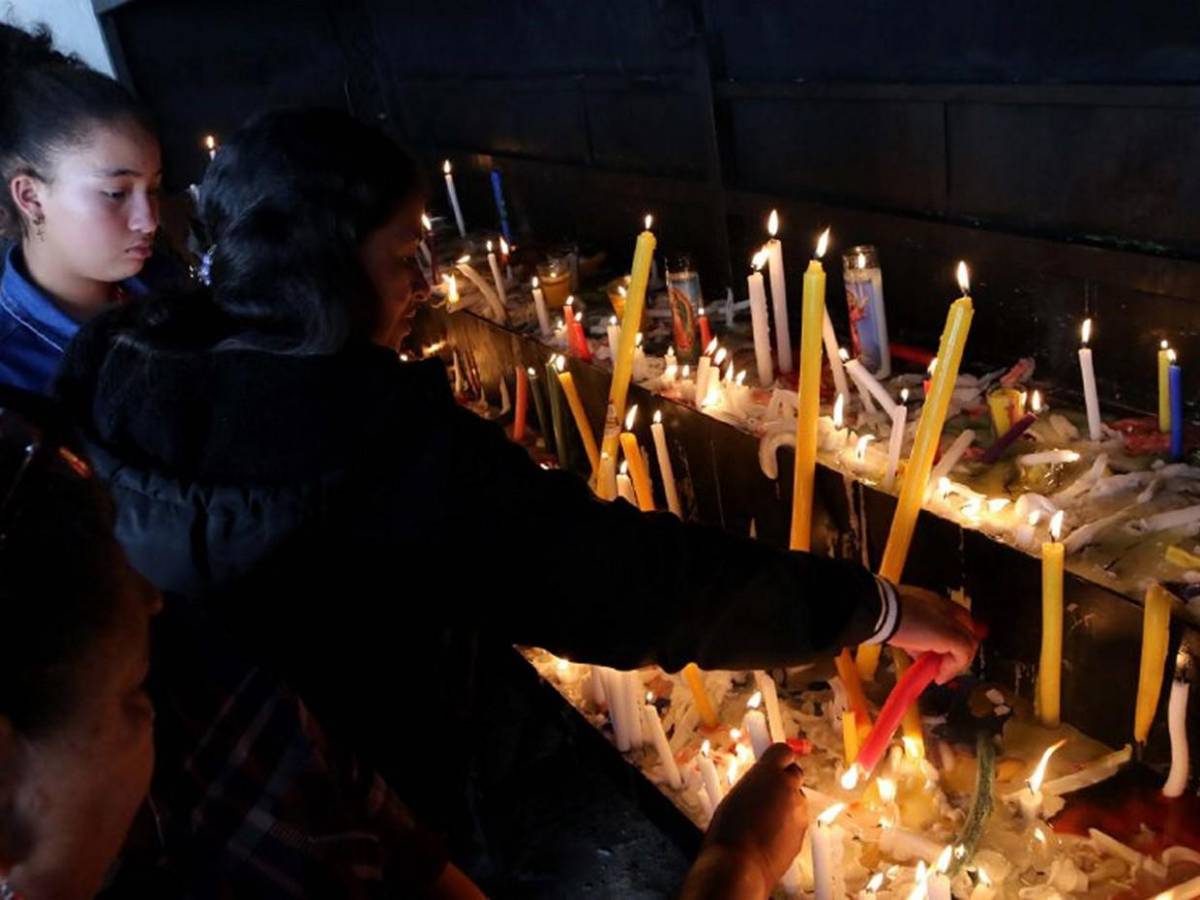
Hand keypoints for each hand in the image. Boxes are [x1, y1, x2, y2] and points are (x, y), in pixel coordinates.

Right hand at [686, 744, 807, 896]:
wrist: (739, 866)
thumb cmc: (728, 831)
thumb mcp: (735, 794)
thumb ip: (754, 783)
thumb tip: (761, 782)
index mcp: (769, 772)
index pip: (783, 751)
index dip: (778, 757)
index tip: (773, 760)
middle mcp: (788, 788)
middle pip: (794, 775)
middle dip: (783, 781)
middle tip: (766, 792)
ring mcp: (799, 811)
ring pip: (796, 800)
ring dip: (784, 805)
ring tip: (762, 821)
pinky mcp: (802, 833)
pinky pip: (796, 821)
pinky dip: (786, 825)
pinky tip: (767, 835)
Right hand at [888, 585, 979, 683]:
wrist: (882, 611)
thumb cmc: (885, 614)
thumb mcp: (904, 624)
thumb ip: (917, 636)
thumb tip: (918, 653)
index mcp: (936, 602)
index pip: (956, 621)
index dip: (951, 640)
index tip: (940, 656)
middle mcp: (948, 609)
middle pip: (966, 633)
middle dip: (956, 654)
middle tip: (941, 668)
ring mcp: (952, 622)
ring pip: (968, 645)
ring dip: (954, 664)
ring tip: (939, 675)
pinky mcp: (953, 636)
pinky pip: (963, 656)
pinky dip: (952, 669)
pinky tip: (938, 676)